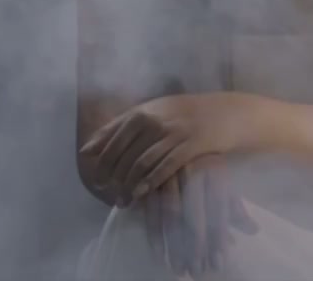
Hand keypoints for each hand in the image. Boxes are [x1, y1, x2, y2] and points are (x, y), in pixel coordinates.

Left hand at [81, 92, 247, 206]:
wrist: (225, 112)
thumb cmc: (184, 113)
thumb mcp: (152, 112)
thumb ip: (120, 127)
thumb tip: (87, 149)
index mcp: (141, 112)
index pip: (111, 141)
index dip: (100, 164)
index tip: (96, 181)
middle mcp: (154, 121)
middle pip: (124, 155)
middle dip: (113, 180)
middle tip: (110, 196)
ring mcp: (173, 132)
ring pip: (141, 164)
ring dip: (129, 186)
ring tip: (124, 201)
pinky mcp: (190, 145)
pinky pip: (165, 167)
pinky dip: (150, 182)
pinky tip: (142, 193)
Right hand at [141, 156, 257, 278]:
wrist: (172, 135)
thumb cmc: (203, 163)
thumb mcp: (221, 181)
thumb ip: (235, 208)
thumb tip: (254, 231)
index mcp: (215, 169)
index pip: (219, 208)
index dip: (219, 237)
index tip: (219, 263)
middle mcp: (191, 170)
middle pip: (195, 214)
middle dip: (196, 246)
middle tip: (198, 271)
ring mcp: (167, 174)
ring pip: (171, 216)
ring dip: (174, 246)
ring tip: (179, 270)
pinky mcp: (147, 180)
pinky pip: (149, 212)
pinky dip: (154, 236)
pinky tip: (160, 256)